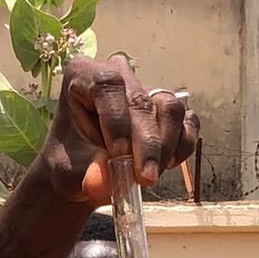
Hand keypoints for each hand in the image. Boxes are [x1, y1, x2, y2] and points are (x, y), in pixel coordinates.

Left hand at [45, 56, 199, 207]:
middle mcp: (119, 75)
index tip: (118, 154)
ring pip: (170, 108)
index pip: (106, 85)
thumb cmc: (72, 164)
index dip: (116, 120)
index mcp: (83, 75)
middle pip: (141, 101)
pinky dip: (182, 146)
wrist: (86, 174)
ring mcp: (147, 90)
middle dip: (146, 144)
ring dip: (165, 146)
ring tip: (149, 176)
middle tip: (144, 178)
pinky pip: (188, 122)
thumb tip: (102, 182)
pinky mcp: (167, 111)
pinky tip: (166, 166)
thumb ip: (87, 173)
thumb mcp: (70, 172)